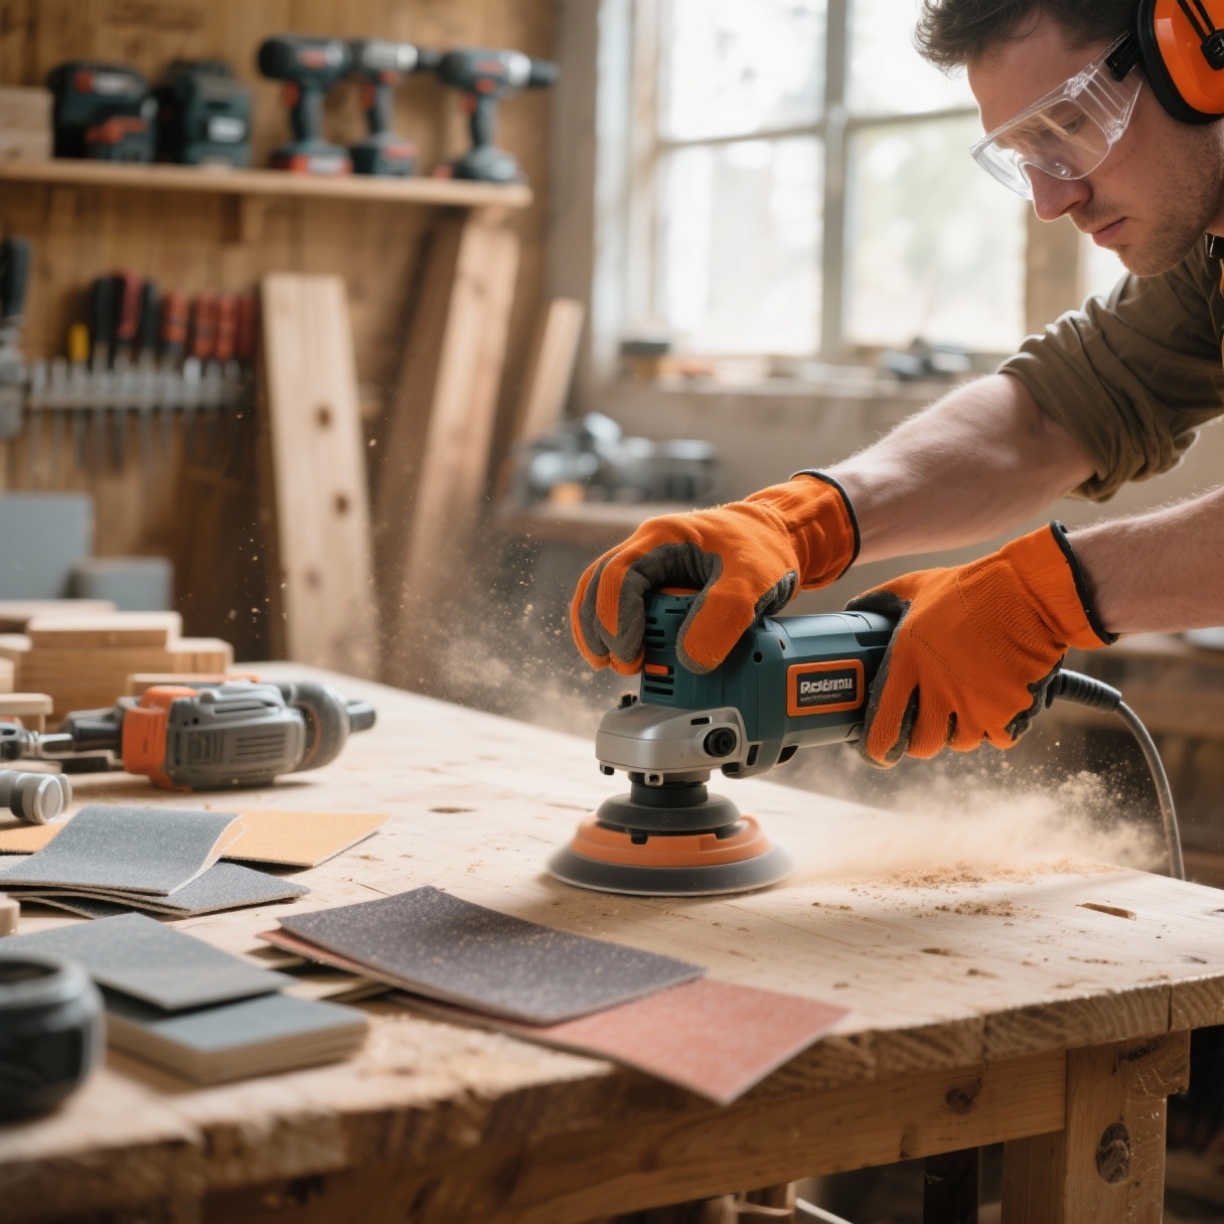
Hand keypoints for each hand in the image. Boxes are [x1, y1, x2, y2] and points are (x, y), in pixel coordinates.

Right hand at [570, 473, 858, 674]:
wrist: (778, 539)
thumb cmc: (763, 551)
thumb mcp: (752, 583)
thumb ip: (722, 616)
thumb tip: (689, 658)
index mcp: (662, 537)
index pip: (617, 576)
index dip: (616, 619)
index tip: (631, 655)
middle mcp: (647, 548)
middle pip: (598, 585)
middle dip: (600, 629)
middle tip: (620, 666)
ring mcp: (648, 565)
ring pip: (601, 593)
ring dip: (599, 630)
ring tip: (610, 664)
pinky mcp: (655, 585)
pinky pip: (619, 603)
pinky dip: (614, 629)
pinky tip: (621, 653)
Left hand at [845, 523, 1113, 764]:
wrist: (1030, 591)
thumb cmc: (971, 587)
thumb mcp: (915, 586)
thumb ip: (881, 600)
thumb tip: (855, 607)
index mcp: (908, 661)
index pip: (883, 727)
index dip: (876, 748)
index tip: (877, 750)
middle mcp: (938, 688)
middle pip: (921, 745)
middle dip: (920, 740)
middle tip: (924, 725)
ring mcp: (974, 704)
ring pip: (959, 742)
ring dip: (958, 729)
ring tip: (963, 702)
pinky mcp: (1008, 711)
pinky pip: (997, 738)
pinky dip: (996, 726)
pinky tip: (994, 701)